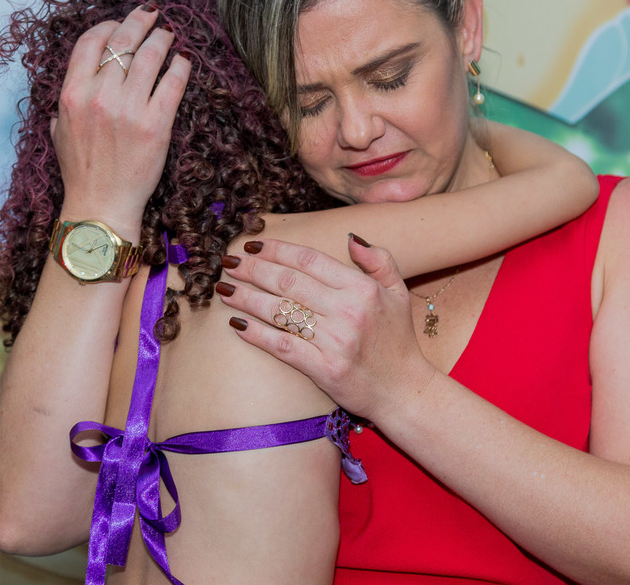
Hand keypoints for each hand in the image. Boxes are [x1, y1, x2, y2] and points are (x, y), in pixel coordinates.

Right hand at [50, 4, 189, 238]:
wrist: (101, 204)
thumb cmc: (81, 171)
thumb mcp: (60, 131)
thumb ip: (66, 102)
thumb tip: (76, 82)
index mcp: (72, 94)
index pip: (90, 42)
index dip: (108, 25)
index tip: (120, 23)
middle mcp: (99, 96)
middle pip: (123, 41)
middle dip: (139, 20)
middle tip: (152, 14)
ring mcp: (129, 109)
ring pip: (150, 55)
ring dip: (162, 38)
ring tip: (169, 35)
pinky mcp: (156, 124)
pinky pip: (173, 82)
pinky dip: (180, 65)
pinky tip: (183, 60)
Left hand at [218, 237, 437, 419]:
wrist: (404, 391)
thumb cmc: (398, 340)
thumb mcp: (398, 293)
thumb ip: (380, 260)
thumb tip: (350, 238)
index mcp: (363, 288)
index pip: (310, 260)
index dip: (277, 249)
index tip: (254, 244)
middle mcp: (349, 311)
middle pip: (289, 282)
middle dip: (253, 269)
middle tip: (229, 261)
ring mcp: (336, 341)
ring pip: (281, 313)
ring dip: (247, 298)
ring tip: (225, 289)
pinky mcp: (325, 369)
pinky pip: (283, 346)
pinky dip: (257, 334)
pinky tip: (237, 324)